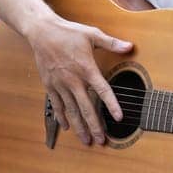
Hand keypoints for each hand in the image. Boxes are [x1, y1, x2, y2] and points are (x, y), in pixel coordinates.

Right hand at [27, 17, 131, 146]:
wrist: (42, 32)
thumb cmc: (68, 32)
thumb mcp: (92, 34)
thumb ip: (111, 43)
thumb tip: (130, 46)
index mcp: (86, 68)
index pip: (102, 90)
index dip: (111, 105)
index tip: (118, 118)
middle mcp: (73, 80)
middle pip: (86, 107)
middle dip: (94, 126)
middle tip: (101, 141)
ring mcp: (60, 84)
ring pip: (71, 110)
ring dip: (79, 126)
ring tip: (86, 140)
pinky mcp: (50, 85)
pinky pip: (57, 105)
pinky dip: (62, 117)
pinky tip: (67, 127)